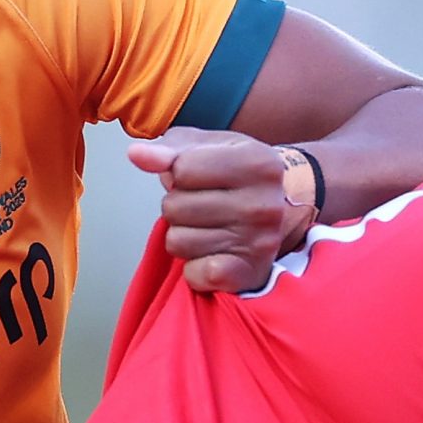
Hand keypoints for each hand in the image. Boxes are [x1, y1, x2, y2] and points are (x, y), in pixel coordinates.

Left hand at [128, 129, 310, 293]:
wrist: (285, 209)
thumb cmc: (237, 174)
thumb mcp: (209, 148)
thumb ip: (170, 149)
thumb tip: (137, 154)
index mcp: (257, 162)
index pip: (181, 168)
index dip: (180, 173)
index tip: (203, 178)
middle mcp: (263, 203)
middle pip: (174, 207)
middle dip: (179, 206)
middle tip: (205, 206)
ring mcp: (258, 242)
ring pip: (177, 242)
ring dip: (184, 236)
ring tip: (210, 228)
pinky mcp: (249, 274)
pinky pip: (194, 274)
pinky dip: (194, 269)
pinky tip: (213, 254)